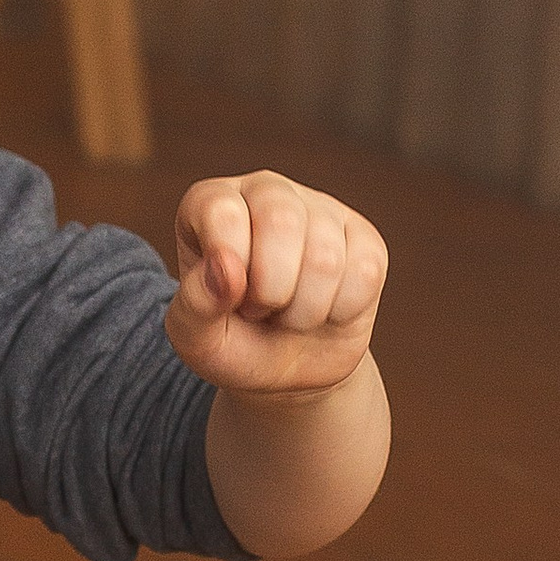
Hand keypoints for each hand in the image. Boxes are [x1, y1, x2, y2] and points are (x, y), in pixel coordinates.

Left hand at [167, 171, 387, 398]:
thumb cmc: (234, 343)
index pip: (222, 211)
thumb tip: (225, 271)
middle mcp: (266, 191)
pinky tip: (325, 309)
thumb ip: (195, 305)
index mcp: (213, 203)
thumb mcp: (197, 338)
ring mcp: (320, 209)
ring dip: (304, 309)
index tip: (228, 299)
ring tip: (289, 313)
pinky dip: (341, 311)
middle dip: (270, 289)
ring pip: (325, 255)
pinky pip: (364, 272)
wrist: (288, 369)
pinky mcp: (364, 237)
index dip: (228, 267)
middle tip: (260, 308)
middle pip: (280, 221)